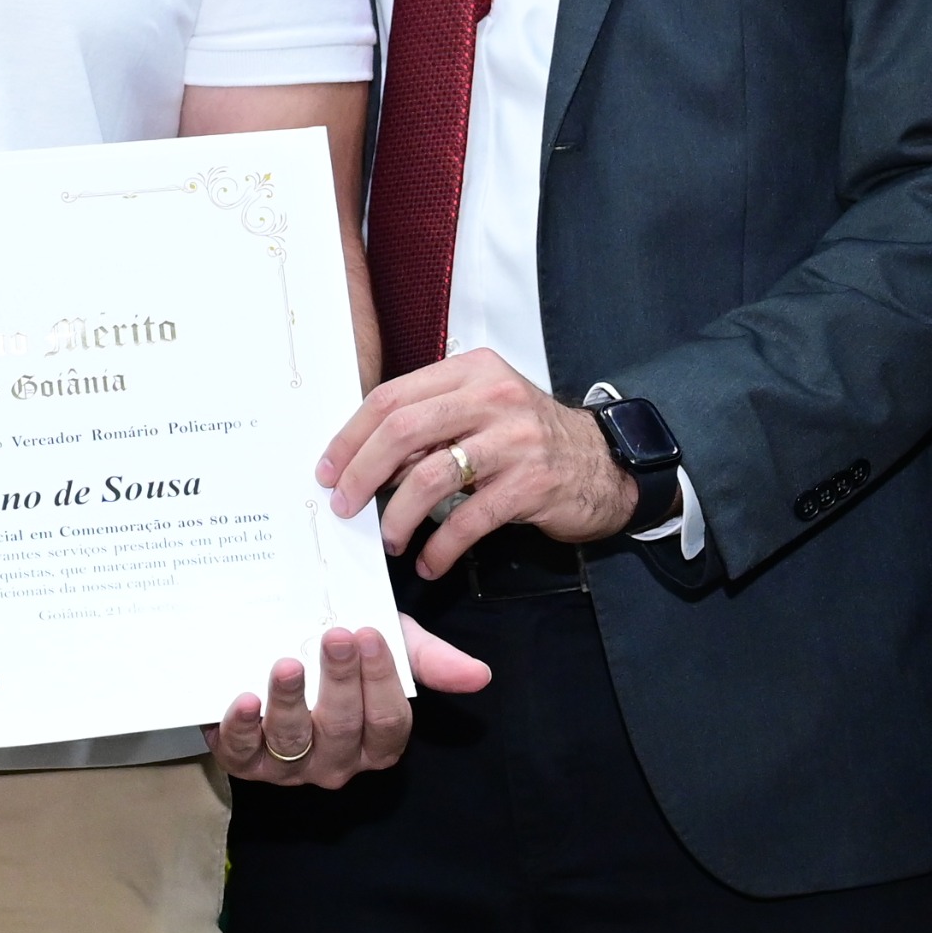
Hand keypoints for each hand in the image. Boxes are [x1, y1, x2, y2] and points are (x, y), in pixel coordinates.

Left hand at [213, 622, 493, 787]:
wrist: (275, 653)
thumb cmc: (342, 658)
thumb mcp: (392, 648)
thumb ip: (432, 661)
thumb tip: (481, 674)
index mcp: (377, 742)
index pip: (389, 721)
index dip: (382, 680)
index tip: (370, 633)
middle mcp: (337, 762)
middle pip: (344, 728)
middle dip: (341, 681)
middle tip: (336, 635)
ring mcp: (289, 768)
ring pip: (293, 743)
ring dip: (289, 703)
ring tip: (287, 664)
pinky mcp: (244, 763)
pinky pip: (242, 754)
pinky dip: (241, 728)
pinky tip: (243, 700)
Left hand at [321, 350, 639, 573]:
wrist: (602, 463)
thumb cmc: (530, 437)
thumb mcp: (482, 408)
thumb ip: (431, 421)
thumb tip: (364, 457)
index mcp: (471, 371)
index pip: (392, 396)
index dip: (352, 435)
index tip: (329, 469)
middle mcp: (493, 397)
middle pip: (403, 430)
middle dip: (362, 473)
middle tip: (345, 505)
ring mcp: (515, 439)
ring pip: (431, 478)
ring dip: (398, 517)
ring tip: (390, 540)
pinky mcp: (532, 483)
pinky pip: (469, 520)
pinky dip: (440, 547)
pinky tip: (430, 562)